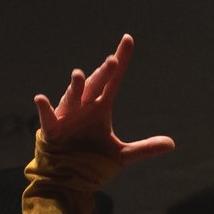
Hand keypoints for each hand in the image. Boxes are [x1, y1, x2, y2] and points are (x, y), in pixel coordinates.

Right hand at [33, 34, 175, 166]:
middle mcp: (84, 105)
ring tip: (79, 75)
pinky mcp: (52, 129)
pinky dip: (44, 108)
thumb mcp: (123, 155)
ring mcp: (68, 115)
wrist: (69, 174)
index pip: (114, 79)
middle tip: (112, 61)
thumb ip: (145, 148)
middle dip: (103, 74)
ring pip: (73, 96)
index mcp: (100, 105)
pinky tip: (41, 98)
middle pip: (96, 85)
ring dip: (76, 86)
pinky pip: (48, 117)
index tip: (128, 39)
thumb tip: (172, 144)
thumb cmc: (92, 157)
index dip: (121, 60)